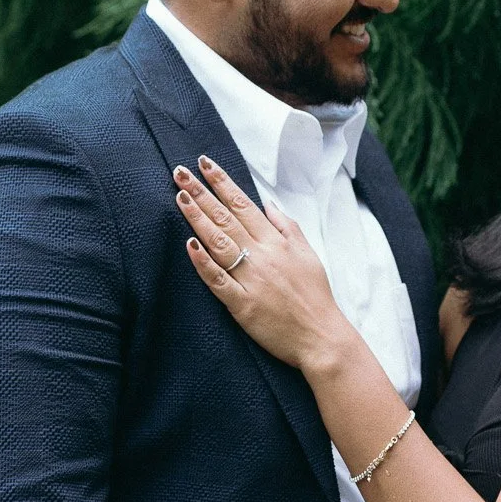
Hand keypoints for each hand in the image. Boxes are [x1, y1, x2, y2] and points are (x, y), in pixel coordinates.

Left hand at [175, 157, 350, 374]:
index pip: (244, 205)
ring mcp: (251, 279)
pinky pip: (218, 280)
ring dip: (198, 218)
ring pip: (219, 243)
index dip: (223, 183)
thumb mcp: (308, 254)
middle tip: (179, 172)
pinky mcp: (242, 304)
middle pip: (226, 218)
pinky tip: (189, 245)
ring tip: (180, 197)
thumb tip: (269, 203)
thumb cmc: (315, 296)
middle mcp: (262, 255)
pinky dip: (203, 263)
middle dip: (202, 192)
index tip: (205, 164)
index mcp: (276, 242)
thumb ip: (287, 227)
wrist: (321, 336)